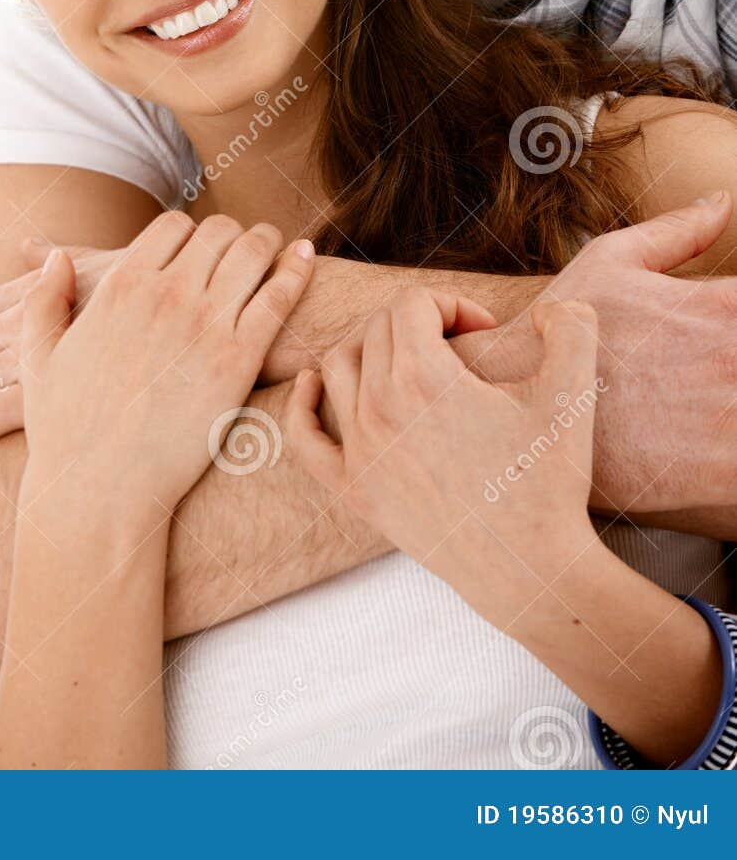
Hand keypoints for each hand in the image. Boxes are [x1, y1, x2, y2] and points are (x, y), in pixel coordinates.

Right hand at [18, 213, 315, 520]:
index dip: (188, 233)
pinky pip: (280, 296)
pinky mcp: (240, 360)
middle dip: (232, 235)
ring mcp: (206, 325)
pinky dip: (297, 269)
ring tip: (276, 249)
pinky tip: (305, 258)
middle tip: (243, 247)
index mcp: (121, 286)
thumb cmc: (66, 431)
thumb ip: (45, 298)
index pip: (173, 226)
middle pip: (218, 231)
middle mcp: (166, 295)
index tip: (197, 249)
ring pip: (253, 252)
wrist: (100, 492)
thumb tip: (55, 256)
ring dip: (267, 243)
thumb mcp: (39, 356)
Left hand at [286, 287, 600, 628]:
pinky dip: (301, 403)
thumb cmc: (548, 483)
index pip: (412, 303)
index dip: (451, 304)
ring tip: (409, 358)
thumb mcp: (573, 396)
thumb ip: (572, 329)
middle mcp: (380, 406)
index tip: (485, 333)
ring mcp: (360, 450)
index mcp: (424, 376)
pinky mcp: (353, 489)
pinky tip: (312, 384)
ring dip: (369, 348)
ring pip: (337, 367)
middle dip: (418, 323)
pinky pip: (306, 438)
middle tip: (459, 347)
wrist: (530, 571)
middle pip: (376, 329)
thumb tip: (558, 305)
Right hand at [467, 193, 736, 513]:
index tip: (724, 341)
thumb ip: (677, 231)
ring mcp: (732, 419)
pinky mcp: (723, 474)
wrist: (510, 401)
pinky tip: (715, 446)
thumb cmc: (560, 328)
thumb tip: (721, 201)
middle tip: (715, 376)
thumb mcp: (610, 262)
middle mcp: (734, 356)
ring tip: (714, 410)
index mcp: (723, 305)